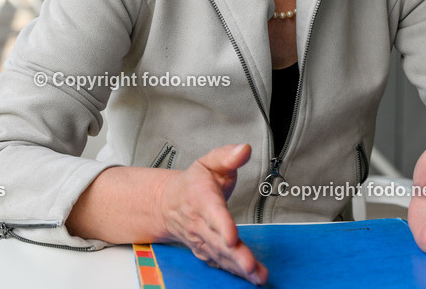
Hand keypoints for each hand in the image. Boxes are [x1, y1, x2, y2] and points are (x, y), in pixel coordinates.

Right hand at [159, 143, 267, 284]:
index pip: (212, 212)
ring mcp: (201, 239)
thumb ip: (227, 156)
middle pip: (217, 240)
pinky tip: (250, 277)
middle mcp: (200, 223)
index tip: (232, 236)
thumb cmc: (193, 183)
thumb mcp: (209, 162)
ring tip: (257, 275)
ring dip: (238, 267)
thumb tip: (243, 150)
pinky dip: (233, 272)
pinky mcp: (205, 251)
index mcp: (202, 198)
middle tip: (250, 265)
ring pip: (219, 255)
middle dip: (234, 254)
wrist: (168, 204)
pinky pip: (219, 263)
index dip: (222, 225)